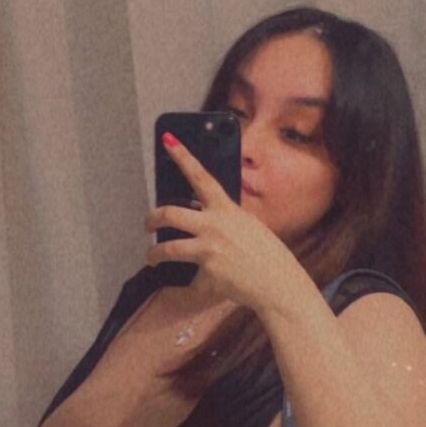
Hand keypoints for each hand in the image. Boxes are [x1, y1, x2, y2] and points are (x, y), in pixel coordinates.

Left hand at [143, 132, 301, 314]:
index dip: (182, 156)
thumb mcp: (248, 226)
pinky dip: (190, 285)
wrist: (278, 284)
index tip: (167, 140)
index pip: (200, 176)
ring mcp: (209, 250)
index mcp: (226, 210)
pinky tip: (194, 286)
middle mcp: (214, 226)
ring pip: (168, 249)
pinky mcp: (207, 275)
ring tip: (151, 257)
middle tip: (147, 224)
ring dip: (154, 254)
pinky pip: (190, 281)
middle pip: (170, 214)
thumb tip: (203, 220)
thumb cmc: (268, 256)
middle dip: (152, 218)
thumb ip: (225, 220)